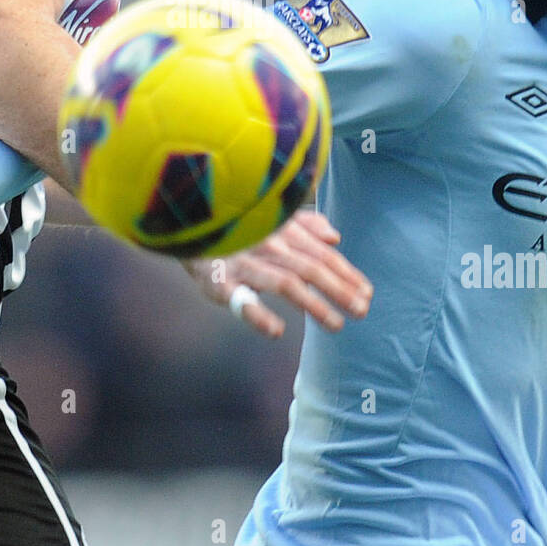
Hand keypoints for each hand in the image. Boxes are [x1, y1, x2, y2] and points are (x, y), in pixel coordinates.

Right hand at [185, 209, 371, 338]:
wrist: (179, 216)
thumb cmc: (229, 220)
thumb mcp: (268, 214)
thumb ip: (304, 223)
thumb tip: (335, 236)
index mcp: (280, 230)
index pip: (321, 254)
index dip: (346, 274)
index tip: (367, 293)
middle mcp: (266, 243)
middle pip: (310, 268)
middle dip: (340, 290)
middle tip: (362, 311)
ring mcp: (242, 261)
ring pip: (285, 282)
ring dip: (313, 304)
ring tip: (335, 324)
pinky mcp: (216, 279)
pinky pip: (238, 298)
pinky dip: (257, 314)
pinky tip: (275, 330)